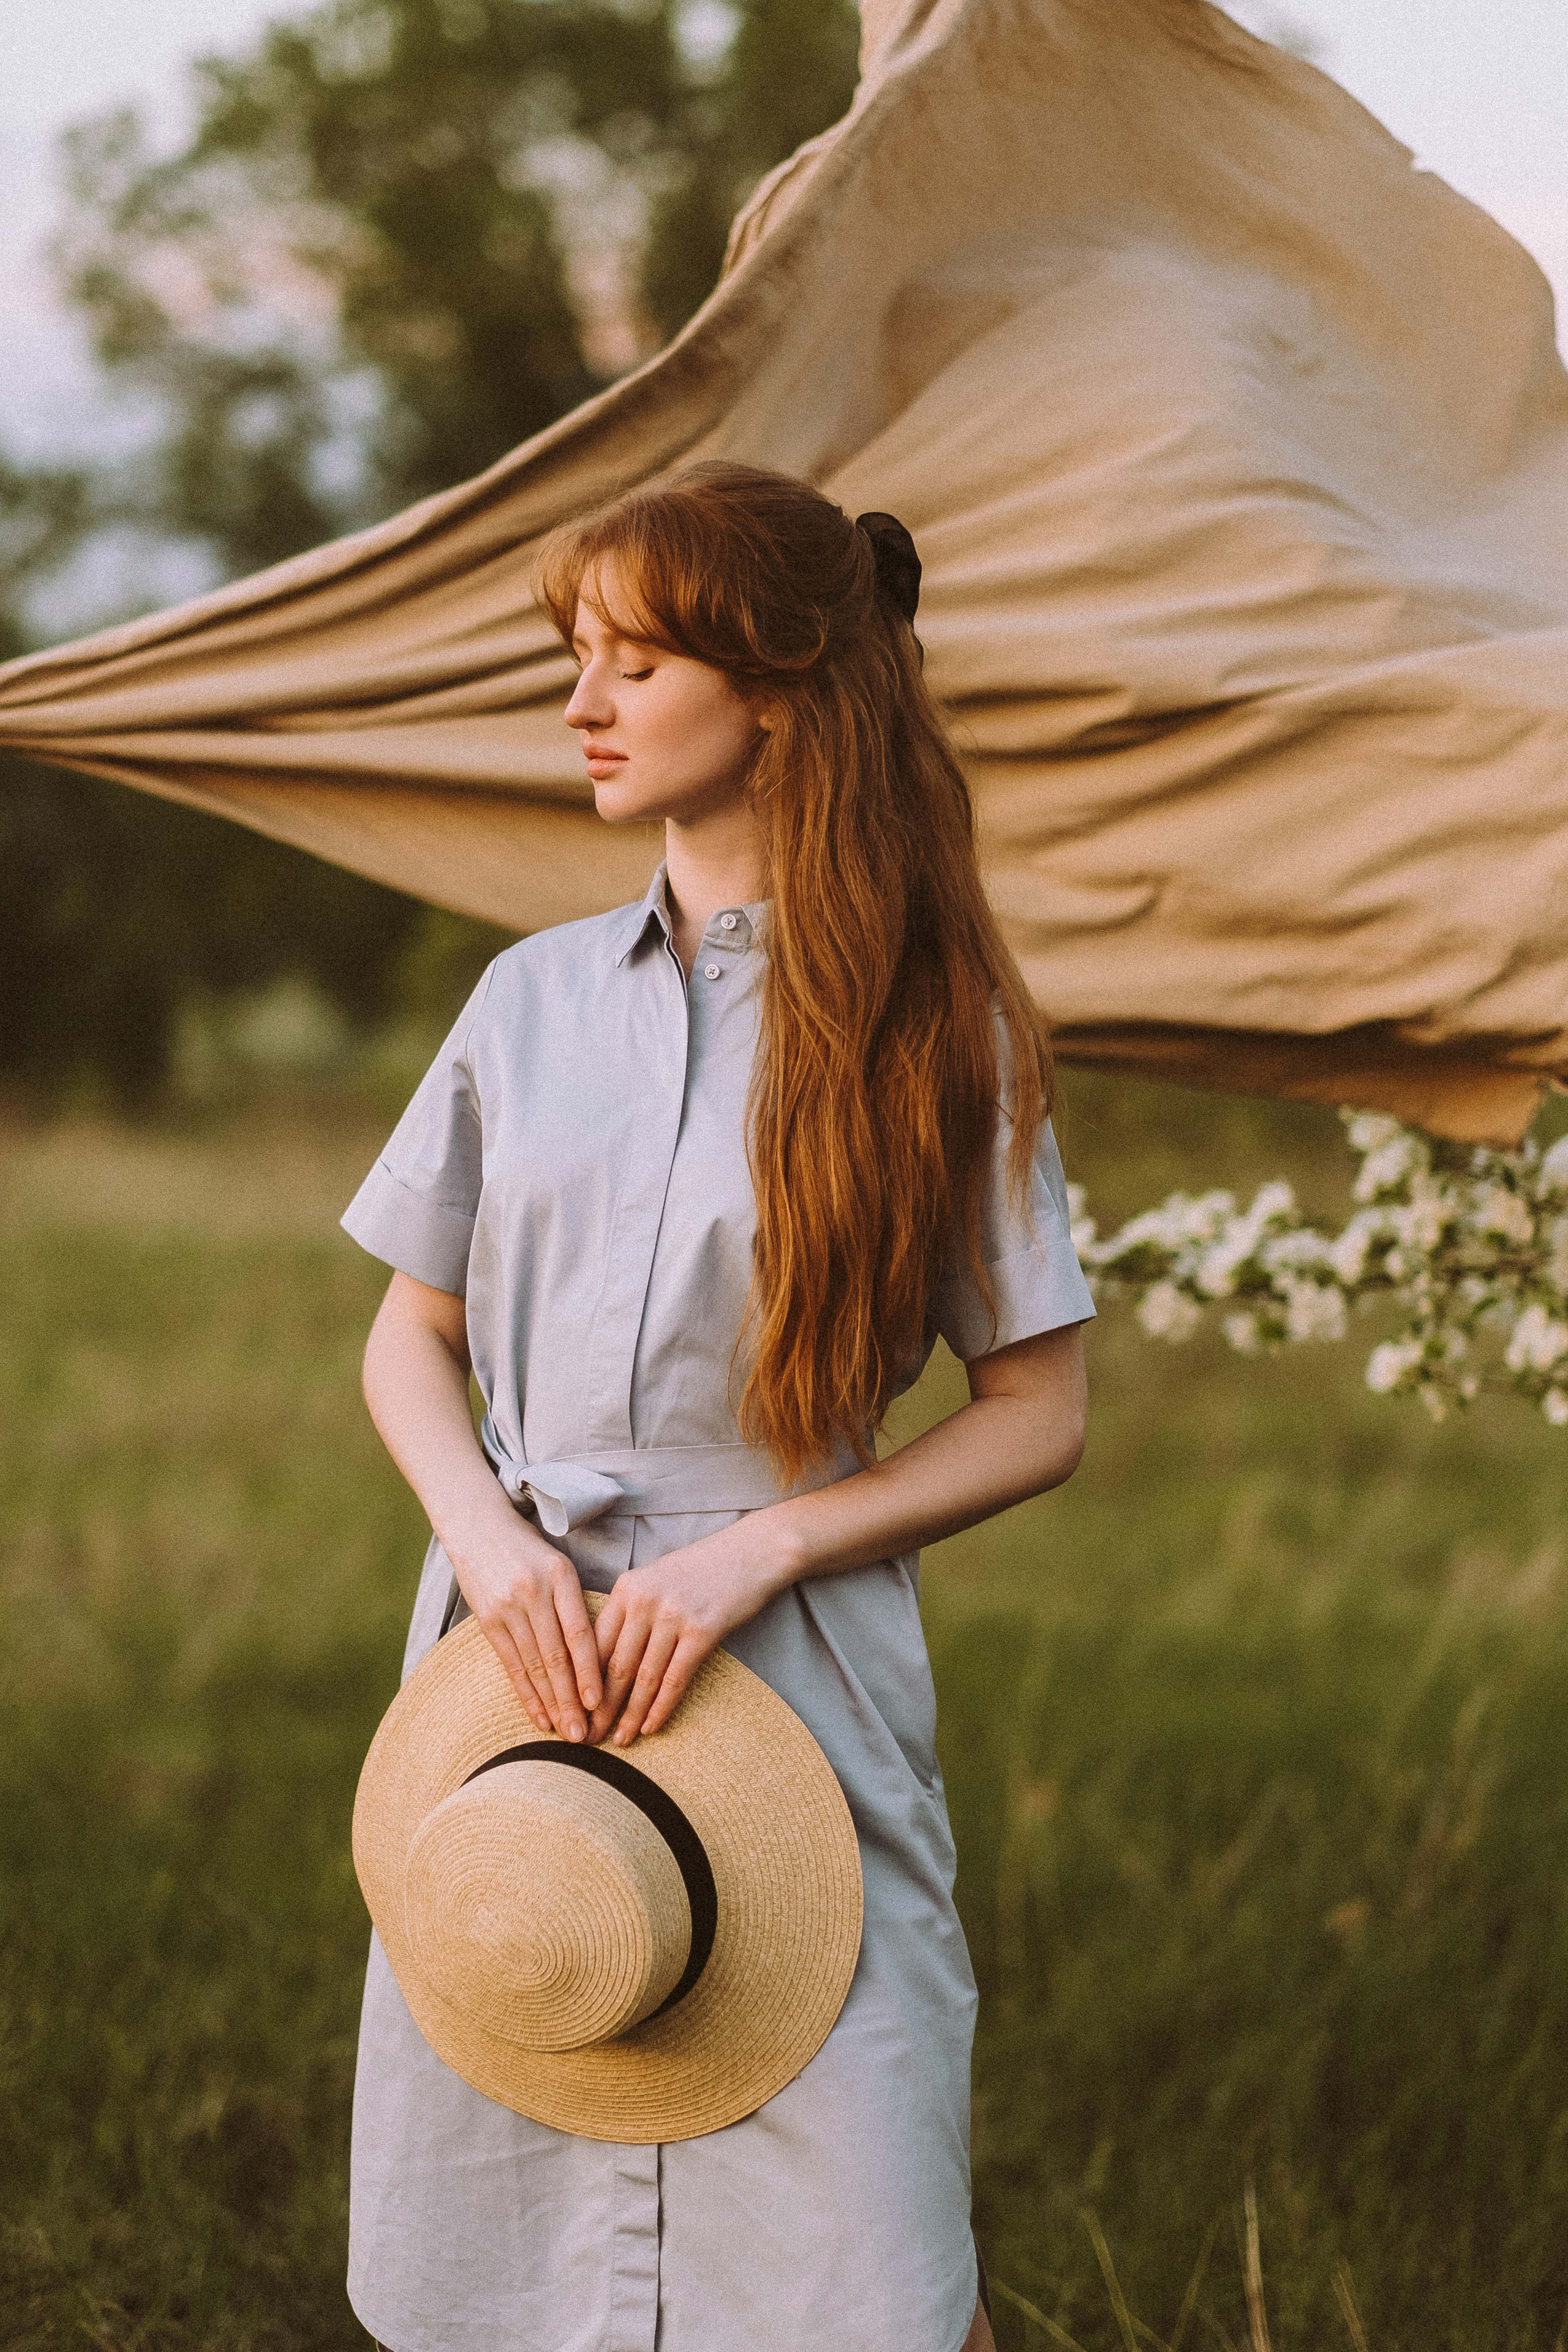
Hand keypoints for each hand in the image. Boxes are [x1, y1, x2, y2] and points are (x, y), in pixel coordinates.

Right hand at [453, 1521, 601, 1741]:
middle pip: (556, 1657)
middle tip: (585, 1734)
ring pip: (533, 1665)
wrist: (478, 1526)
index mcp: (561, 1577)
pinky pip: (510, 1663)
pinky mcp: (486, 1618)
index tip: (600, 1703)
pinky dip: (525, 1693)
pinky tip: (537, 1715)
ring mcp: (508, 1606)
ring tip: (565, 1733)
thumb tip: (599, 1657)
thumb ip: (575, 1605)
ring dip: (550, 1703)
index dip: (590, 1671)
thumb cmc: (529, 1550)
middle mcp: (534, 1593)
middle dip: (572, 1699)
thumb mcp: (559, 1567)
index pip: (579, 1634)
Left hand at [588, 1520, 794, 1745]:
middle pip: (613, 1665)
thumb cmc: (702, 1569)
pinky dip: (660, 1708)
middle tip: (585, 1737)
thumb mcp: (655, 1580)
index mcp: (626, 1589)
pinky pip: (674, 1679)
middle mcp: (643, 1601)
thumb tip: (607, 1660)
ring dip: (628, 1715)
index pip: (593, 1644)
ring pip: (642, 1678)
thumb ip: (630, 1611)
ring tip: (619, 1740)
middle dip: (598, 1708)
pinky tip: (650, 1728)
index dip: (580, 1682)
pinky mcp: (701, 1632)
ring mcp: (672, 1617)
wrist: (751, 1552)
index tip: (573, 1710)